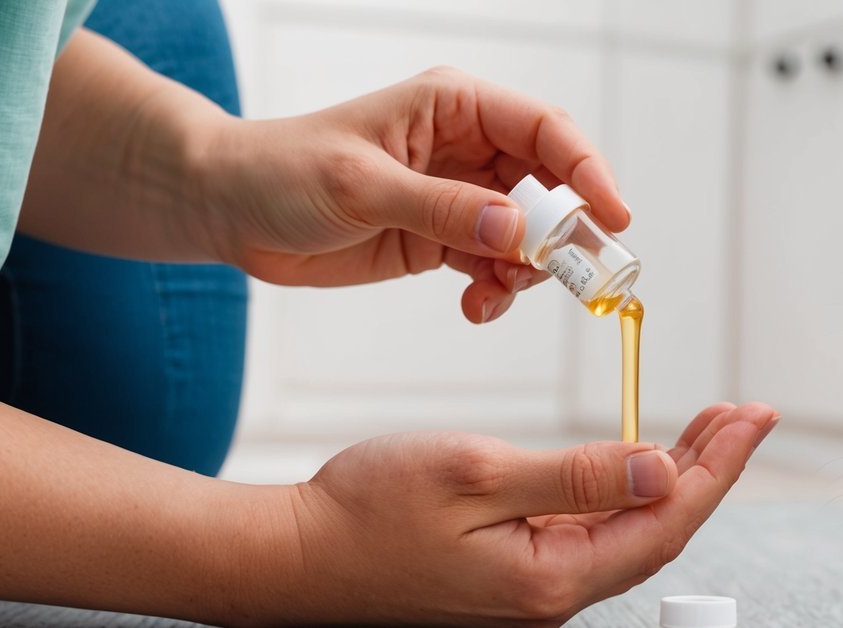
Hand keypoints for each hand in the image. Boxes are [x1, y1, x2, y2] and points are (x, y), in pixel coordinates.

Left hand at [198, 66, 629, 322]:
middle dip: (564, 233)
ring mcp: (457, 195)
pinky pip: (494, 265)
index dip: (586, 171)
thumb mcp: (362, 187)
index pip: (544, 130)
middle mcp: (466, 147)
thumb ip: (442, 209)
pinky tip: (475, 305)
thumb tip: (517, 230)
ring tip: (496, 292)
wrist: (229, 211)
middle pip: (549, 186)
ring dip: (526, 270)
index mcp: (453, 107)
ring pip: (528, 233)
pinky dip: (497, 289)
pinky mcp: (440, 238)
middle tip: (570, 277)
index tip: (613, 218)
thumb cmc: (282, 172)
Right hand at [246, 403, 777, 627]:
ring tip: (709, 426)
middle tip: (745, 414)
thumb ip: (576, 475)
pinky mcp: (514, 570)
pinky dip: (623, 487)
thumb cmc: (370, 508)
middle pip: (657, 528)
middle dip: (707, 468)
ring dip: (670, 474)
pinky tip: (639, 456)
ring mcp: (534, 585)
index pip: (665, 521)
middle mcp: (553, 591)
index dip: (717, 468)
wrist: (298, 552)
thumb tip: (663, 470)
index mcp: (551, 576)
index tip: (753, 417)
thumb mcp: (476, 473)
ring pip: (628, 527)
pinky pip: (591, 528)